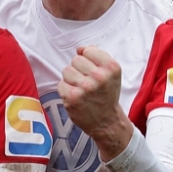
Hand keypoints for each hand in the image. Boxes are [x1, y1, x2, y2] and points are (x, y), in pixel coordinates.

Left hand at [57, 45, 133, 160]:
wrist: (107, 122)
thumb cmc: (107, 95)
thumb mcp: (111, 74)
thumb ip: (97, 57)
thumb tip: (80, 49)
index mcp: (111, 68)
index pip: (88, 50)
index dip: (87, 59)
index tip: (92, 70)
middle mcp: (100, 76)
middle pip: (76, 60)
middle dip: (79, 69)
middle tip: (87, 82)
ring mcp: (86, 87)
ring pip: (66, 70)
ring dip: (71, 79)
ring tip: (81, 89)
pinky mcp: (73, 97)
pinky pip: (60, 84)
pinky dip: (65, 90)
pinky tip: (76, 97)